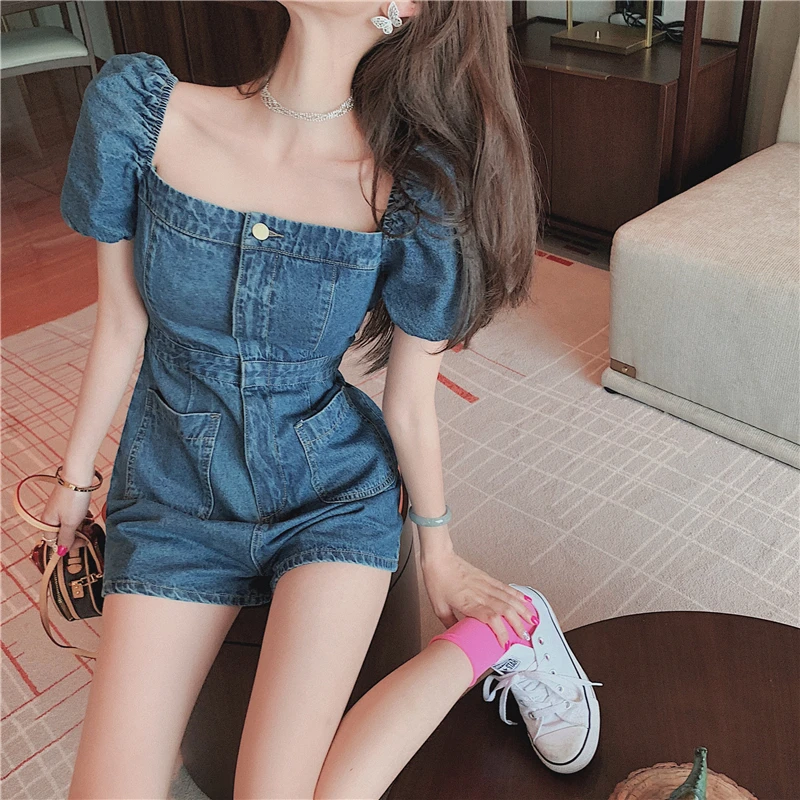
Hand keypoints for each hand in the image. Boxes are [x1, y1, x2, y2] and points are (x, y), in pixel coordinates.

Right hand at [40, 483, 92, 554]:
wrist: (78, 475)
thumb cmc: (73, 498)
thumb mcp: (71, 522)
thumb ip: (66, 537)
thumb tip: (60, 552)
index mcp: (47, 523)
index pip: (53, 542)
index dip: (67, 546)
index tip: (83, 542)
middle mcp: (50, 516)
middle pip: (61, 533)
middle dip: (75, 536)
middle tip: (88, 534)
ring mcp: (58, 508)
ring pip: (68, 524)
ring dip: (79, 527)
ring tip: (90, 524)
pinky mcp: (67, 502)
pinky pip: (73, 515)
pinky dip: (81, 518)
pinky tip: (88, 515)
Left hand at [421, 550, 535, 646]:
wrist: (439, 558)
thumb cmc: (437, 580)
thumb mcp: (439, 608)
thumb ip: (450, 623)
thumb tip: (456, 635)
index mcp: (468, 602)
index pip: (490, 618)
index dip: (501, 630)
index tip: (505, 642)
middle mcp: (480, 593)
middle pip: (505, 609)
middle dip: (518, 623)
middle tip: (525, 635)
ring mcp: (485, 584)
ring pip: (508, 598)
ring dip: (522, 610)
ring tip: (532, 619)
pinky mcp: (486, 577)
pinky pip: (505, 587)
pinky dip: (517, 594)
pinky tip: (524, 600)